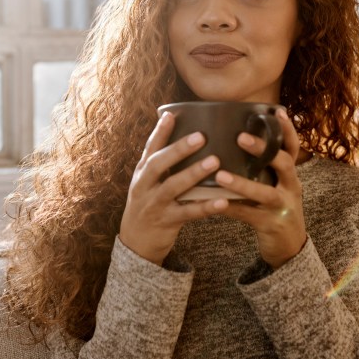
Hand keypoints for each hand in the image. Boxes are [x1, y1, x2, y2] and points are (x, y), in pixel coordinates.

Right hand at [119, 111, 228, 265]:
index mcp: (142, 174)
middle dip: (178, 150)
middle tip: (201, 136)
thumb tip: (174, 138)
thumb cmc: (148, 206)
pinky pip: (189, 213)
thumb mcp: (146, 183)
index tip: (170, 115)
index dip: (159, 132)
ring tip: (215, 162)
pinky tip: (223, 201)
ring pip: (173, 187)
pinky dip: (206, 206)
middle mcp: (145, 187)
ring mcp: (155, 204)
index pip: (150, 149)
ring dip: (194, 173)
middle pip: (159, 164)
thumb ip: (159, 164)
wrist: (135, 243)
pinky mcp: (167, 222)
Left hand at [214, 108, 305, 269]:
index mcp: (290, 174)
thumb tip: (236, 139)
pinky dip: (230, 209)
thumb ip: (263, 168)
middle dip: (263, 149)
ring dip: (242, 183)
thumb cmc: (275, 209)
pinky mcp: (270, 225)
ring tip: (220, 175)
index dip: (288, 130)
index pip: (293, 148)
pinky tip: (214, 204)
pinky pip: (248, 215)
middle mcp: (291, 187)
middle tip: (240, 137)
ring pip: (265, 193)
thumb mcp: (276, 186)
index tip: (277, 111)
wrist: (289, 247)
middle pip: (283, 163)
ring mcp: (282, 207)